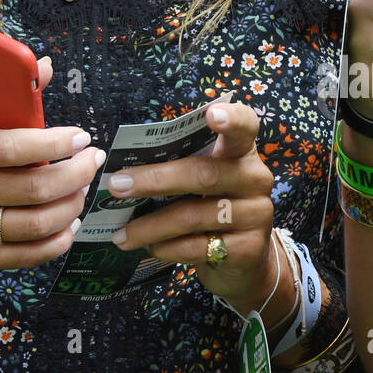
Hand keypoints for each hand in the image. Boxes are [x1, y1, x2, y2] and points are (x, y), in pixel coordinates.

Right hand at [0, 56, 105, 276]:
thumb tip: (44, 66)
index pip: (14, 147)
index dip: (56, 145)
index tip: (81, 137)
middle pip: (31, 189)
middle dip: (75, 175)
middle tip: (92, 162)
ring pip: (31, 225)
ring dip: (70, 208)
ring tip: (82, 191)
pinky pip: (19, 256)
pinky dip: (53, 243)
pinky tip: (67, 225)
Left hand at [105, 99, 283, 318]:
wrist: (245, 258)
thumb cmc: (212, 205)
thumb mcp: (203, 179)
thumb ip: (179, 165)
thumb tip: (124, 171)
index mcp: (242, 151)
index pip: (246, 125)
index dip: (231, 118)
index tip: (211, 114)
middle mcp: (255, 178)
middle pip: (203, 174)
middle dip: (154, 180)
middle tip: (116, 186)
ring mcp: (256, 214)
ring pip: (194, 215)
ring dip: (150, 226)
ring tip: (120, 234)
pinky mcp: (249, 249)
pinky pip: (199, 247)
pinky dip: (168, 248)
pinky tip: (151, 248)